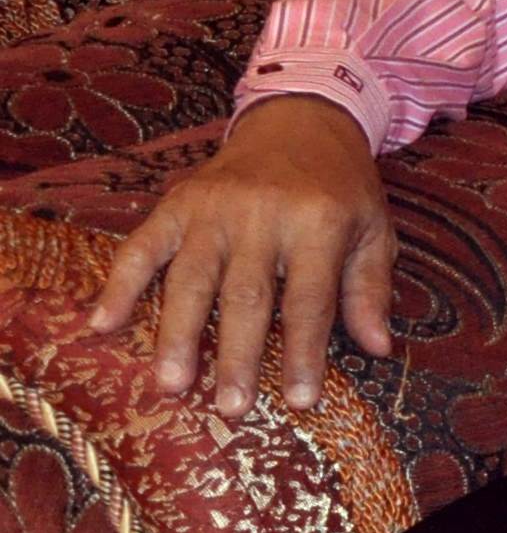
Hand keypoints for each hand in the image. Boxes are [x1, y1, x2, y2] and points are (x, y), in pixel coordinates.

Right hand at [85, 97, 396, 415]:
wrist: (301, 123)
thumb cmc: (341, 189)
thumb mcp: (374, 231)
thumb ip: (370, 288)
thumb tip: (377, 348)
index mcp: (318, 222)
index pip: (310, 301)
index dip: (303, 354)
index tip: (299, 402)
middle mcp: (262, 215)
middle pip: (245, 297)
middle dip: (236, 357)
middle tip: (230, 410)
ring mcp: (212, 208)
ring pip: (189, 278)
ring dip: (177, 335)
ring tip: (171, 385)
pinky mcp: (175, 203)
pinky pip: (141, 246)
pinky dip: (119, 284)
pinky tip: (103, 324)